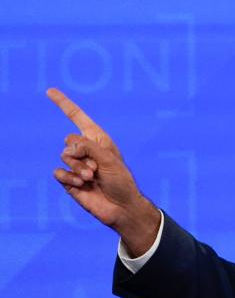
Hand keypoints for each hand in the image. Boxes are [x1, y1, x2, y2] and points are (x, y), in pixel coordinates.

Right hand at [48, 88, 160, 256]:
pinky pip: (58, 172)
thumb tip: (69, 144)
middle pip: (69, 140)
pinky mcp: (69, 180)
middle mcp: (86, 150)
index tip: (50, 91)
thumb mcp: (109, 159)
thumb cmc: (121, 181)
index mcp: (98, 139)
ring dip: (79, 168)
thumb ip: (88, 146)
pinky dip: (69, 178)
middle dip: (82, 154)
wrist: (121, 207)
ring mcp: (76, 165)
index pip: (77, 118)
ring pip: (64, 156)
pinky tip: (82, 186)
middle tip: (97, 169)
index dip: (64, 104)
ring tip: (92, 178)